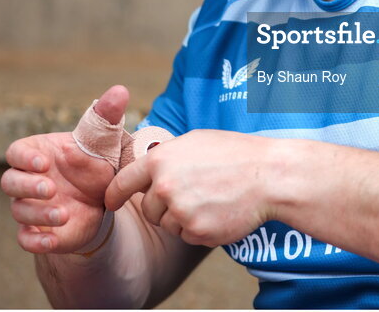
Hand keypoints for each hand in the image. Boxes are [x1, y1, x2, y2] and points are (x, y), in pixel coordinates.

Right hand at [1, 85, 128, 253]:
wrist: (105, 199)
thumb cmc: (96, 163)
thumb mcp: (104, 141)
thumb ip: (107, 116)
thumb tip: (120, 90)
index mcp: (37, 154)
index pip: (15, 153)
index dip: (24, 158)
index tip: (44, 162)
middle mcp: (29, 180)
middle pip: (10, 182)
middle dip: (27, 186)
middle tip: (51, 188)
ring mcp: (31, 206)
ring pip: (19, 211)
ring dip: (38, 214)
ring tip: (64, 214)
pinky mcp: (39, 230)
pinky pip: (25, 239)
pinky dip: (35, 241)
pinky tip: (52, 240)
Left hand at [105, 129, 277, 246]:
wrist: (268, 176)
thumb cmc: (235, 154)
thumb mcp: (195, 141)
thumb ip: (167, 156)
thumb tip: (147, 166)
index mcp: (160, 160)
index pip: (123, 183)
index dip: (114, 195)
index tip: (111, 202)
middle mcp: (165, 186)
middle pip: (149, 209)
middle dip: (164, 206)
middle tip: (192, 194)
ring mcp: (181, 211)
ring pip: (168, 225)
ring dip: (183, 218)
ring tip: (210, 199)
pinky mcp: (197, 232)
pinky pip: (188, 236)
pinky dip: (200, 229)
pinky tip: (219, 211)